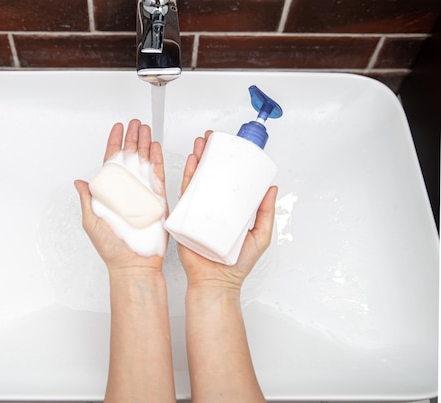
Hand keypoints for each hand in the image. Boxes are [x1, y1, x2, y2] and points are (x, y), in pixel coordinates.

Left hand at [74, 119, 167, 275]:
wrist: (134, 264)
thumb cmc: (112, 248)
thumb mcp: (91, 221)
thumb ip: (88, 199)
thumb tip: (79, 182)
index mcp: (109, 193)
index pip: (111, 161)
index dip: (114, 143)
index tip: (117, 128)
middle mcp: (126, 191)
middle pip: (129, 157)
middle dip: (132, 137)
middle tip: (135, 123)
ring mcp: (142, 194)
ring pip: (144, 162)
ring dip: (145, 144)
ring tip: (146, 128)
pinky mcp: (157, 200)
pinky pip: (158, 175)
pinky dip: (158, 160)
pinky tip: (156, 147)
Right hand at [177, 131, 277, 291]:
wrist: (216, 283)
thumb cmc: (236, 266)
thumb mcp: (260, 236)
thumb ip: (265, 214)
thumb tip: (272, 189)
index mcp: (230, 212)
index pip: (229, 182)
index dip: (229, 163)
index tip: (231, 147)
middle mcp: (213, 209)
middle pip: (211, 175)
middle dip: (210, 155)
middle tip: (213, 139)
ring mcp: (198, 213)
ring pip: (197, 180)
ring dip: (198, 159)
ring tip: (201, 144)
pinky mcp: (186, 219)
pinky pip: (185, 194)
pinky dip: (187, 177)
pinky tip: (192, 163)